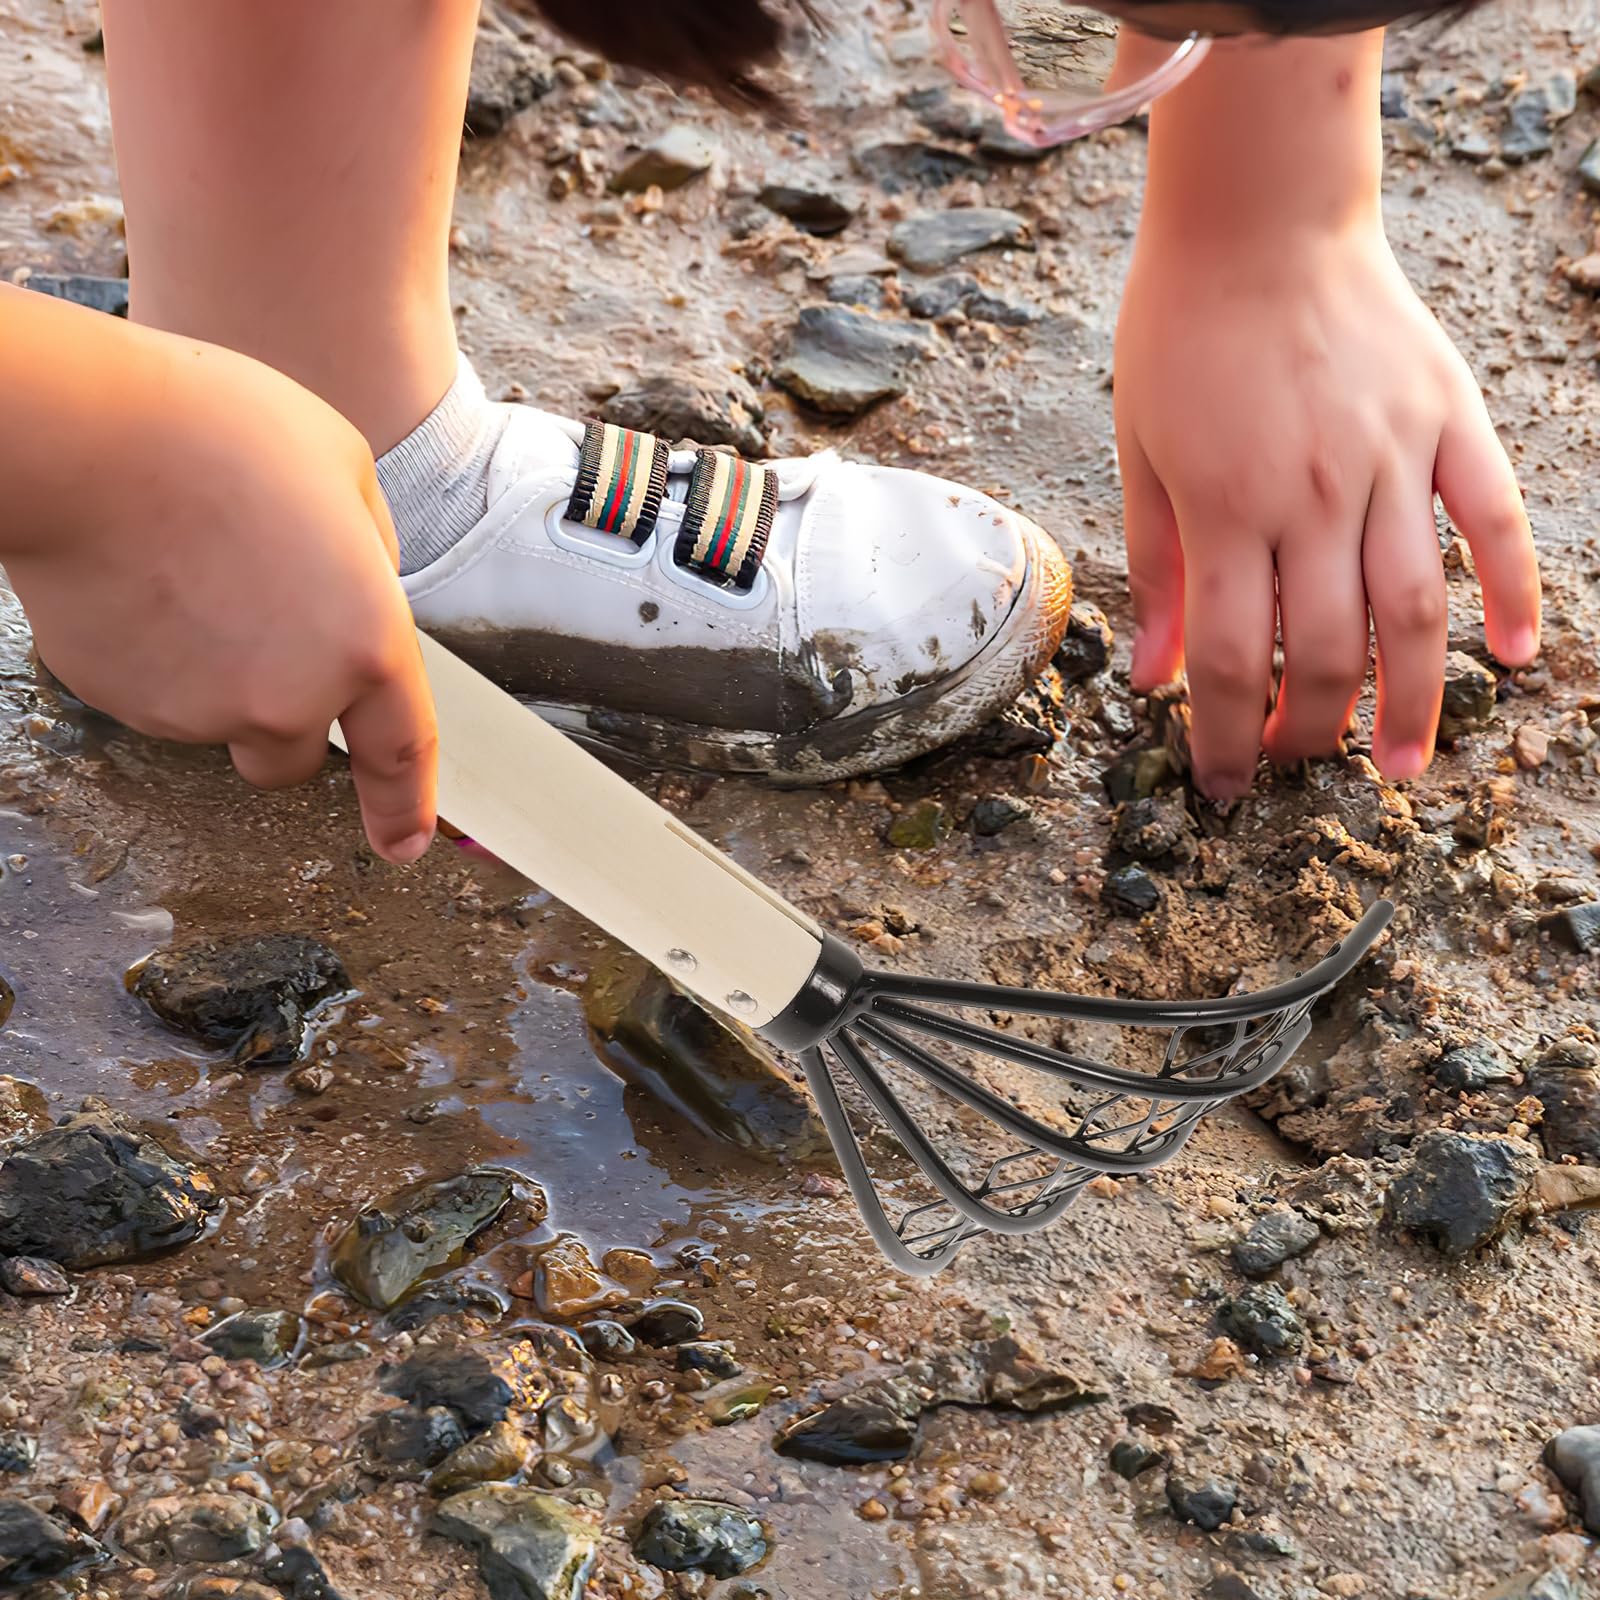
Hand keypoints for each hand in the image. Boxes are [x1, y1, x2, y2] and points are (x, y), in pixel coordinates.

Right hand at [4, 308, 436, 860]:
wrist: (83, 439)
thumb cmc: (218, 434)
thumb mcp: (345, 469)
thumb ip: (371, 552)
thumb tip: (364, 587)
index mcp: (367, 643)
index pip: (400, 751)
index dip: (405, 806)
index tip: (404, 845)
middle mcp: (292, 697)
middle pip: (295, 756)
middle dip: (284, 716)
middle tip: (252, 627)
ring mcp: (202, 710)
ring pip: (221, 723)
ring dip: (217, 678)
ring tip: (190, 576)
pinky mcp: (126, 704)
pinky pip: (155, 697)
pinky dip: (156, 660)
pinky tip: (144, 586)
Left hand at [1113, 36, 1540, 798]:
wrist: (1257, 216)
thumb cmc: (1179, 336)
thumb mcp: (1139, 455)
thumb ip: (1155, 571)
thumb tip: (1154, 679)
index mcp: (1227, 509)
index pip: (1231, 662)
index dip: (1226, 740)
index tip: (1222, 789)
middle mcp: (1315, 495)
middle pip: (1324, 651)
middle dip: (1307, 728)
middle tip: (1295, 760)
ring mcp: (1392, 457)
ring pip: (1413, 609)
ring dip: (1410, 700)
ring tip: (1400, 764)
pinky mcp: (1448, 419)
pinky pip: (1496, 517)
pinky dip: (1513, 589)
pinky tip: (1512, 655)